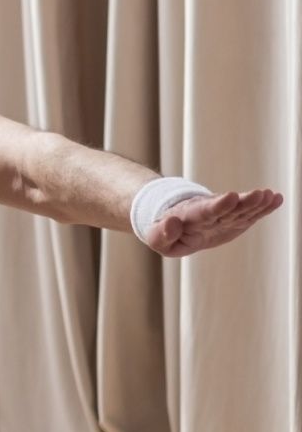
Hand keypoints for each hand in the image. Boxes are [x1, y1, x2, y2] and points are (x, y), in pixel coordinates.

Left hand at [145, 188, 282, 256]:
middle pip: (228, 208)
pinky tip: (276, 199)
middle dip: (244, 202)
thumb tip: (172, 223)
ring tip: (270, 195)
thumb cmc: (165, 232)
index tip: (232, 196)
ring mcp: (224, 216)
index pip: (205, 211)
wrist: (175, 222)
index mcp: (191, 217)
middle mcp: (211, 213)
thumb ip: (162, 233)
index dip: (219, 204)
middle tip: (260, 194)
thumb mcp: (156, 237)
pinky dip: (262, 208)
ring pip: (241, 210)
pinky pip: (249, 214)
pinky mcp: (234, 220)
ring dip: (256, 203)